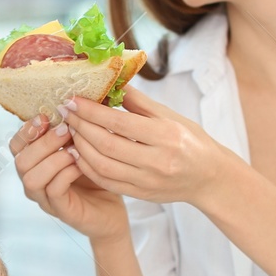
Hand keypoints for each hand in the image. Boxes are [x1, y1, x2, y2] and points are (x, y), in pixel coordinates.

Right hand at [8, 113, 128, 241]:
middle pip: (20, 160)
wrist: (113, 210)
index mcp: (35, 163)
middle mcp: (34, 181)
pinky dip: (66, 174)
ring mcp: (45, 198)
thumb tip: (73, 101)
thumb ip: (72, 128)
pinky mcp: (61, 211)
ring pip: (31, 178)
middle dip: (42, 143)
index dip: (27, 130)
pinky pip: (53, 191)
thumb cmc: (97, 174)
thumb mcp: (84, 146)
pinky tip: (81, 165)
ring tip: (74, 150)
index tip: (47, 116)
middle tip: (66, 131)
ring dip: (53, 159)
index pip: (16, 145)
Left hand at [60, 85, 234, 206]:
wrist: (210, 178)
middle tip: (65, 112)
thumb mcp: (171, 116)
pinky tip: (78, 152)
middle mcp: (156, 160)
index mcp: (166, 135)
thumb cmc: (191, 142)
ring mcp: (147, 181)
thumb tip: (112, 82)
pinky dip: (87, 167)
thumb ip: (140, 102)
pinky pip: (106, 181)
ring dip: (80, 146)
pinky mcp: (140, 194)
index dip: (91, 111)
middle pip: (106, 144)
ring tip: (70, 130)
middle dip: (80, 126)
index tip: (73, 100)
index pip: (120, 122)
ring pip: (102, 165)